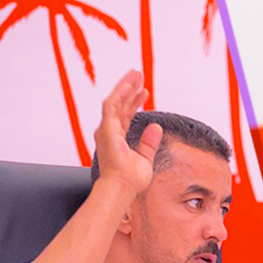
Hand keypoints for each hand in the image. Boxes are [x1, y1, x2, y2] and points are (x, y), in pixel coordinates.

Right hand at [93, 70, 161, 197]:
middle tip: (139, 76)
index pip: (125, 115)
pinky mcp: (106, 129)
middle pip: (120, 105)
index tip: (144, 92)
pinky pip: (112, 106)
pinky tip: (129, 85)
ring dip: (125, 87)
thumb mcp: (145, 159)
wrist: (122, 188)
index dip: (134, 102)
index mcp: (116, 138)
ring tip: (136, 74)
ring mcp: (106, 130)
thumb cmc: (131, 180)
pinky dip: (120, 94)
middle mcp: (109, 132)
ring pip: (115, 101)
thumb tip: (157, 127)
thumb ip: (149, 143)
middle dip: (130, 89)